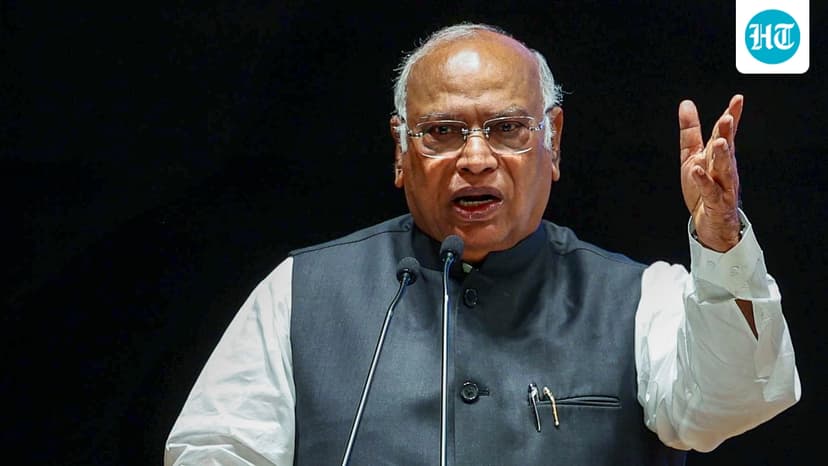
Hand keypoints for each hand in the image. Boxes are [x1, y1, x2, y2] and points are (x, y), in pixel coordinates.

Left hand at [679, 94, 743, 251]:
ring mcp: (723, 186)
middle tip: (728, 118)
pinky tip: (697, 171)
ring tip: (718, 142)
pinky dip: (704, 181)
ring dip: (722, 155)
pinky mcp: (716, 203)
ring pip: (723, 169)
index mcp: (718, 156)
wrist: (712, 222)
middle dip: (728, 133)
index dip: (732, 116)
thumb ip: (691, 132)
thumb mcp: (693, 156)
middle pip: (726, 148)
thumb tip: (686, 104)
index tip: (738, 99)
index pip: (726, 133)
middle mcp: (724, 168)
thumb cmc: (704, 187)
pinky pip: (710, 191)